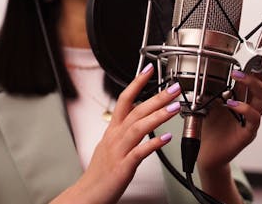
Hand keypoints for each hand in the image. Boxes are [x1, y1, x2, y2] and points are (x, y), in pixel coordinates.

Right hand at [51, 63, 181, 203]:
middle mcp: (115, 137)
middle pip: (135, 111)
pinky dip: (153, 144)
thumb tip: (136, 116)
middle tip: (174, 88)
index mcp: (112, 130)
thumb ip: (122, 130)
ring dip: (157, 116)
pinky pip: (140, 153)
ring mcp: (118, 151)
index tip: (148, 70)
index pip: (124, 100)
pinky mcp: (123, 167)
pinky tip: (166, 138)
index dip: (136, 84)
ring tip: (174, 107)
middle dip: (156, 98)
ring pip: (138, 128)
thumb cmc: (100, 172)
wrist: (87, 195)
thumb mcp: (109, 145)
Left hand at [198, 70, 261, 169]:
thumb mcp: (210, 103)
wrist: (205, 151)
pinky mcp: (248, 133)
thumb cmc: (209, 127)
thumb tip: (212, 70)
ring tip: (237, 77)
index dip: (255, 70)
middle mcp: (249, 109)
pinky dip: (245, 108)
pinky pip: (254, 118)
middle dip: (258, 74)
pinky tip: (232, 104)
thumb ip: (214, 90)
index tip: (249, 58)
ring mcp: (250, 121)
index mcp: (241, 100)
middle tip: (243, 66)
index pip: (254, 81)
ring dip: (253, 85)